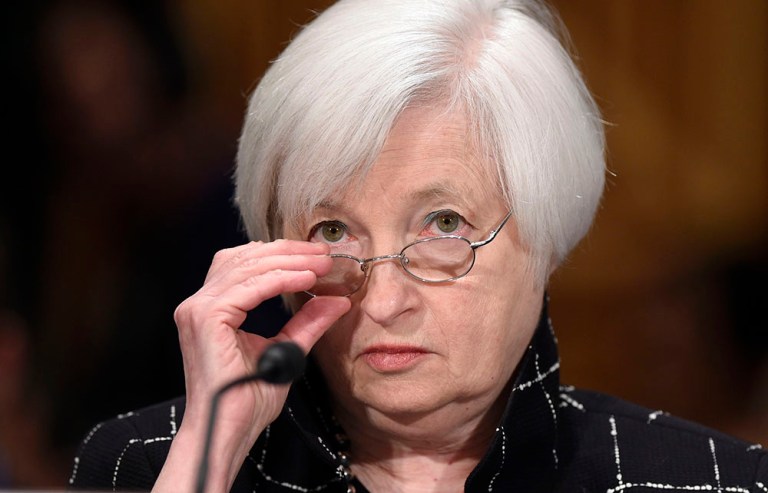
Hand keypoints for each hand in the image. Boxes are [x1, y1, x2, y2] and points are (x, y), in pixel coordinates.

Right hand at [157, 239, 349, 492]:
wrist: (228, 431)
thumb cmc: (247, 399)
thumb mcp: (285, 350)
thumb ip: (306, 323)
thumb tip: (335, 300)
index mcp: (212, 307)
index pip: (245, 263)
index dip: (282, 254)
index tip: (318, 257)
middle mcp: (199, 303)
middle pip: (246, 257)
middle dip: (289, 251)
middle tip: (325, 254)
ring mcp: (198, 309)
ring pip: (249, 266)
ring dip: (290, 261)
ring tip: (322, 265)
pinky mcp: (206, 318)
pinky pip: (250, 287)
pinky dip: (281, 279)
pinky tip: (307, 280)